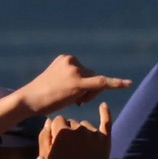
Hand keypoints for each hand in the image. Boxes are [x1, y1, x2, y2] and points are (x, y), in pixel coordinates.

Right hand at [0, 54, 130, 126]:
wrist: (28, 100)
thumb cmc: (41, 96)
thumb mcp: (57, 82)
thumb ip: (72, 80)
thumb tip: (87, 90)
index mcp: (67, 58)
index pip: (86, 72)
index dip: (84, 88)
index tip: (73, 97)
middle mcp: (72, 60)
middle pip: (92, 76)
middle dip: (88, 92)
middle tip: (70, 100)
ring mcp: (75, 71)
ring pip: (95, 84)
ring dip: (88, 96)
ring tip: (69, 100)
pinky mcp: (78, 83)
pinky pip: (102, 83)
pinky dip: (116, 84)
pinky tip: (129, 84)